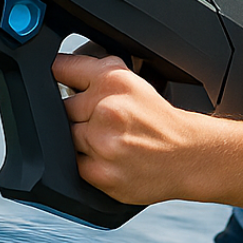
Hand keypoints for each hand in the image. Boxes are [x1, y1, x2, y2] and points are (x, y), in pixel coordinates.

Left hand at [52, 51, 194, 206]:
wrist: (187, 155)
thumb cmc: (156, 119)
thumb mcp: (130, 81)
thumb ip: (93, 72)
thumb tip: (57, 70)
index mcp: (112, 81)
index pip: (61, 69)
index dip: (56, 75)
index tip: (55, 79)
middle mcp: (106, 109)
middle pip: (59, 107)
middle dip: (74, 114)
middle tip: (100, 120)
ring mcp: (103, 143)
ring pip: (64, 137)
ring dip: (79, 139)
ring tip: (106, 140)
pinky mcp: (101, 173)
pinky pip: (72, 164)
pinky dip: (85, 161)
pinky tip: (107, 157)